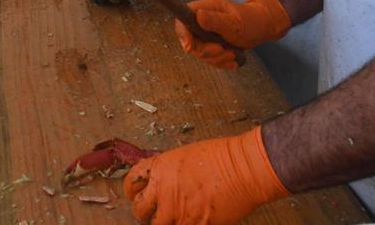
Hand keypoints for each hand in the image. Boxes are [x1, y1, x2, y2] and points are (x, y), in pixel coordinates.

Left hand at [124, 126, 288, 224]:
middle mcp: (163, 190)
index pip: (132, 182)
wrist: (243, 169)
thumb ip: (169, 172)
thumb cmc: (221, 157)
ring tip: (171, 219)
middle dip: (143, 212)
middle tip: (150, 214)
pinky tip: (191, 220)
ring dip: (162, 223)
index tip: (134, 195)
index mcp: (160, 168)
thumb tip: (164, 184)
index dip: (132, 191)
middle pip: (139, 209)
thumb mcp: (185, 156)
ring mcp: (178, 210)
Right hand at [174, 0, 290, 69]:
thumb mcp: (234, 22)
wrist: (263, 26)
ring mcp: (206, 33)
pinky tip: (233, 62)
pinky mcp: (211, 44)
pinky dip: (221, 63)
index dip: (183, 34)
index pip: (182, 20)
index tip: (190, 47)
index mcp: (204, 9)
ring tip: (233, 56)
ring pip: (200, 52)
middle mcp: (201, 21)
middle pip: (190, 41)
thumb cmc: (251, 20)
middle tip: (224, 52)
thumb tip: (197, 16)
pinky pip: (210, 58)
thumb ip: (214, 21)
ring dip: (216, 59)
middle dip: (206, 51)